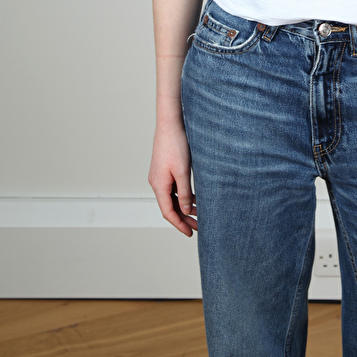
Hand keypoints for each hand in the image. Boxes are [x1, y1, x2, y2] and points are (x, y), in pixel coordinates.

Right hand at [148, 121, 197, 236]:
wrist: (170, 124)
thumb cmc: (176, 145)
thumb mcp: (182, 172)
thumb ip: (183, 192)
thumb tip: (185, 210)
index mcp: (159, 185)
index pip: (168, 212)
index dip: (179, 224)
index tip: (191, 233)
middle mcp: (156, 182)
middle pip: (170, 206)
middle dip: (184, 218)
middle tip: (198, 227)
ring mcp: (160, 176)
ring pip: (172, 197)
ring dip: (184, 206)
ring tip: (199, 214)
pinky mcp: (164, 169)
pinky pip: (173, 188)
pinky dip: (183, 195)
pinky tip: (194, 197)